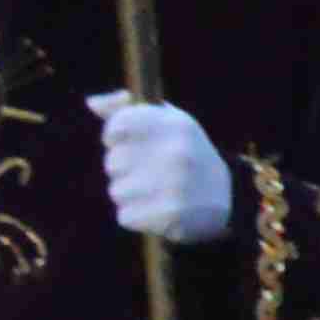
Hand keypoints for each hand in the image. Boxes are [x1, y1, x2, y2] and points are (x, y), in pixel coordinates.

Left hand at [88, 89, 239, 245]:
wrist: (227, 198)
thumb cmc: (186, 153)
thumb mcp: (168, 122)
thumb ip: (127, 109)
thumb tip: (92, 103)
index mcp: (176, 125)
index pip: (118, 126)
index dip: (114, 136)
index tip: (126, 142)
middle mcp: (176, 152)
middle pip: (113, 162)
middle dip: (123, 168)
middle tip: (148, 171)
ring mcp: (174, 185)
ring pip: (117, 191)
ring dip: (128, 194)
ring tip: (153, 191)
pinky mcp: (169, 216)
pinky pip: (125, 216)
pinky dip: (136, 216)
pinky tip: (155, 209)